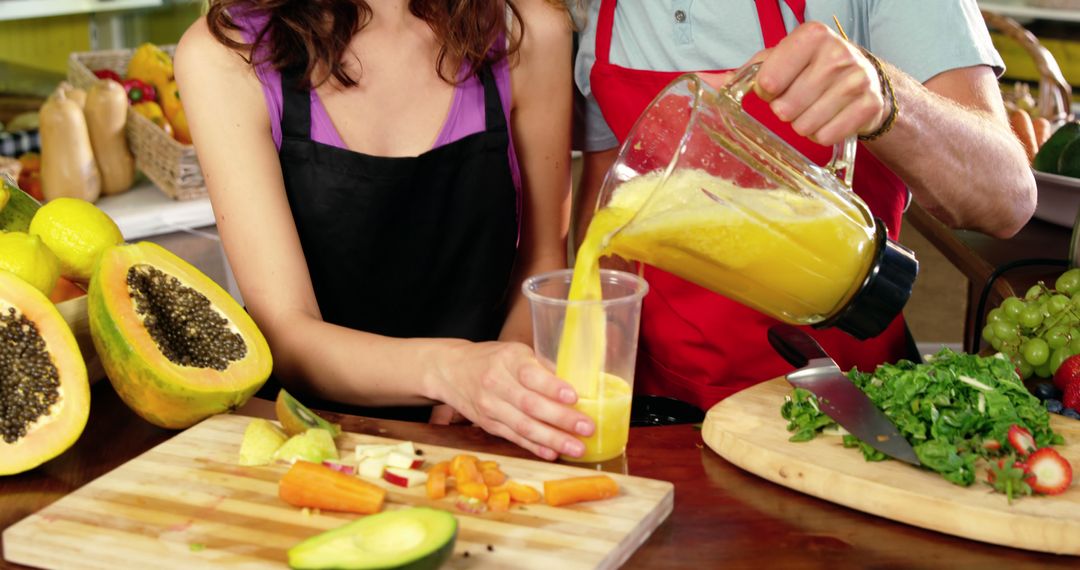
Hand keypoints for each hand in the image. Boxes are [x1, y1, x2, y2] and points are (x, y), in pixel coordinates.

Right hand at [431, 341, 594, 459]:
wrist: (450, 370)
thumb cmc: (491, 358)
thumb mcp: (515, 352)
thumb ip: (542, 366)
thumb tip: (578, 381)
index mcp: (507, 360)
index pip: (530, 375)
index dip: (552, 387)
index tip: (574, 397)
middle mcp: (496, 383)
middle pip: (530, 405)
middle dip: (561, 419)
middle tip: (587, 428)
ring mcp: (490, 406)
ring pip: (523, 426)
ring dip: (552, 439)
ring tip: (576, 448)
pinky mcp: (488, 424)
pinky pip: (513, 437)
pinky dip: (534, 447)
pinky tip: (553, 453)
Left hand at [750, 21, 889, 145]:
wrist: (866, 78)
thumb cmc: (813, 67)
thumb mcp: (781, 60)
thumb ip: (746, 72)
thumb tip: (706, 81)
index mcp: (811, 36)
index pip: (767, 82)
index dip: (766, 91)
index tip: (776, 86)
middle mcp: (837, 54)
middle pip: (784, 108)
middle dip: (785, 110)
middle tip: (798, 99)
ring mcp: (856, 80)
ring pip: (804, 126)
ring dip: (802, 124)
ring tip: (814, 108)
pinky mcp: (868, 106)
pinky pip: (826, 136)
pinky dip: (822, 134)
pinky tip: (829, 117)